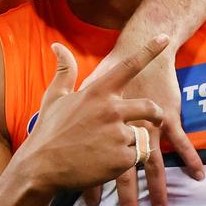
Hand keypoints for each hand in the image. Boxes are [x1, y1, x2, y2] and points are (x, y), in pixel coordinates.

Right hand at [13, 35, 169, 205]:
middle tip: (154, 119)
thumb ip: (64, 71)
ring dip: (131, 142)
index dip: (149, 51)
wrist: (40, 168)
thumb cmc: (47, 132)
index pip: (129, 67)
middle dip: (156, 114)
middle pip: (150, 106)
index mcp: (97, 93)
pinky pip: (136, 156)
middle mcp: (111, 110)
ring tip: (107, 149)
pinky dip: (125, 161)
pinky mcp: (122, 159)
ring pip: (141, 135)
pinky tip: (105, 162)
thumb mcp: (54, 98)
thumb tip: (58, 46)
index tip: (165, 37)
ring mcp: (118, 135)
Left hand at [79, 43, 204, 205]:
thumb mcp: (84, 84)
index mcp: (103, 121)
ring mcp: (149, 121)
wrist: (140, 45)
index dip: (91, 180)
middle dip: (126, 195)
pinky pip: (181, 142)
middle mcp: (126, 125)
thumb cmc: (109, 67)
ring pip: (153, 161)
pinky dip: (191, 159)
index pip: (94, 156)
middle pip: (124, 166)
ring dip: (157, 187)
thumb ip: (65, 95)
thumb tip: (45, 114)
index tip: (89, 202)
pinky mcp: (169, 116)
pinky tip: (197, 177)